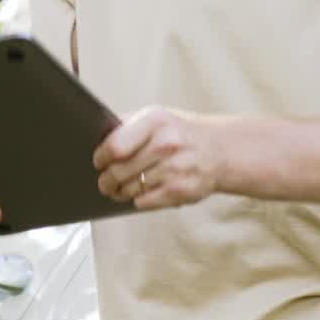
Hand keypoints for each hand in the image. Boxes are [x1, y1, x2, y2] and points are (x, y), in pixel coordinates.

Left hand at [92, 107, 225, 210]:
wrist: (220, 150)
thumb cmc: (181, 133)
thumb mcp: (157, 117)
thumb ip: (128, 125)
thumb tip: (99, 140)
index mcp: (155, 121)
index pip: (115, 146)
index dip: (101, 158)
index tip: (99, 162)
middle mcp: (165, 143)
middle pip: (118, 171)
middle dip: (106, 180)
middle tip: (104, 182)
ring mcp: (174, 168)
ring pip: (130, 188)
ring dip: (120, 192)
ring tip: (119, 188)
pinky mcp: (180, 191)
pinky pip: (144, 201)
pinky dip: (137, 199)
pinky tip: (140, 193)